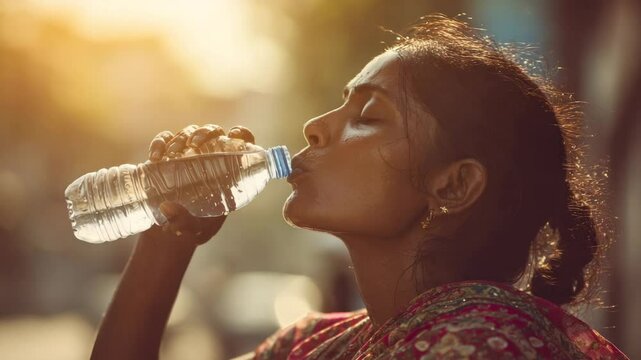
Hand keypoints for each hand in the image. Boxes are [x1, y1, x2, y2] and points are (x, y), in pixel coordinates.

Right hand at [144, 124, 255, 244]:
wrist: (168, 230)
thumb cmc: (192, 228)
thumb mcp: (194, 230)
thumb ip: (185, 223)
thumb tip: (167, 207)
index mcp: (228, 172)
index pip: (242, 145)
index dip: (242, 134)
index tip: (234, 135)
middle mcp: (210, 158)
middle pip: (213, 133)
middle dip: (205, 133)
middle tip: (194, 144)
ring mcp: (188, 155)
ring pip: (189, 133)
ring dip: (181, 138)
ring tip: (171, 153)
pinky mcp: (167, 156)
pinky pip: (165, 140)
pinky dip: (160, 143)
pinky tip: (155, 156)